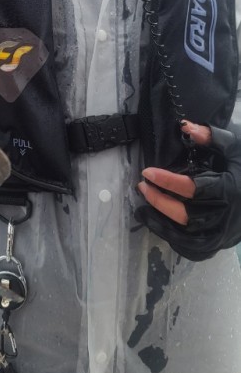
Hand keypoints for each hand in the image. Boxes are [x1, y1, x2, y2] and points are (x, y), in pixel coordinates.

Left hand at [136, 120, 240, 260]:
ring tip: (145, 202)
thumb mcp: (235, 147)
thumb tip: (185, 127)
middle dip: (159, 201)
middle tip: (142, 186)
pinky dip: (173, 235)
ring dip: (161, 218)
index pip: (192, 189)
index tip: (147, 172)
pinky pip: (191, 245)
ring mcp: (222, 232)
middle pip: (185, 215)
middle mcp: (224, 215)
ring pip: (185, 233)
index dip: (167, 181)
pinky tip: (159, 220)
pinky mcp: (219, 242)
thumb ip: (211, 137)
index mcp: (229, 190)